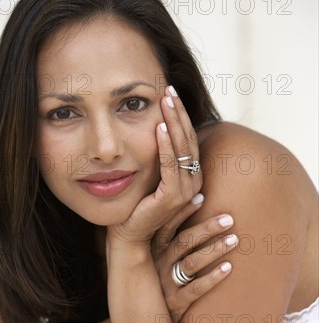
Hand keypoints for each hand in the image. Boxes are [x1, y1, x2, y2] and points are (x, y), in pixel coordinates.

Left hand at [107, 85, 201, 244]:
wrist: (129, 234)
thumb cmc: (136, 204)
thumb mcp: (150, 175)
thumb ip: (158, 157)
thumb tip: (155, 127)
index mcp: (190, 176)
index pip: (189, 139)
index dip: (180, 115)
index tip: (169, 92)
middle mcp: (193, 182)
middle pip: (189, 139)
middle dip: (178, 112)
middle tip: (168, 88)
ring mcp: (185, 191)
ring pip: (182, 149)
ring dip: (173, 122)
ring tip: (165, 100)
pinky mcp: (172, 199)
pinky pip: (170, 166)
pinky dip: (165, 146)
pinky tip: (158, 127)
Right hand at [151, 196, 237, 322]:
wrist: (145, 320)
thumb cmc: (157, 281)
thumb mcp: (156, 258)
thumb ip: (170, 238)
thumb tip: (189, 208)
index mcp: (154, 249)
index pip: (168, 225)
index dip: (184, 210)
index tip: (202, 196)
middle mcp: (158, 263)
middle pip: (184, 241)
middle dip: (207, 228)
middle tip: (229, 219)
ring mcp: (165, 283)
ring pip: (192, 262)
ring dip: (214, 250)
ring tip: (235, 240)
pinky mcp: (175, 302)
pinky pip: (196, 289)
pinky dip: (213, 277)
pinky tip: (228, 268)